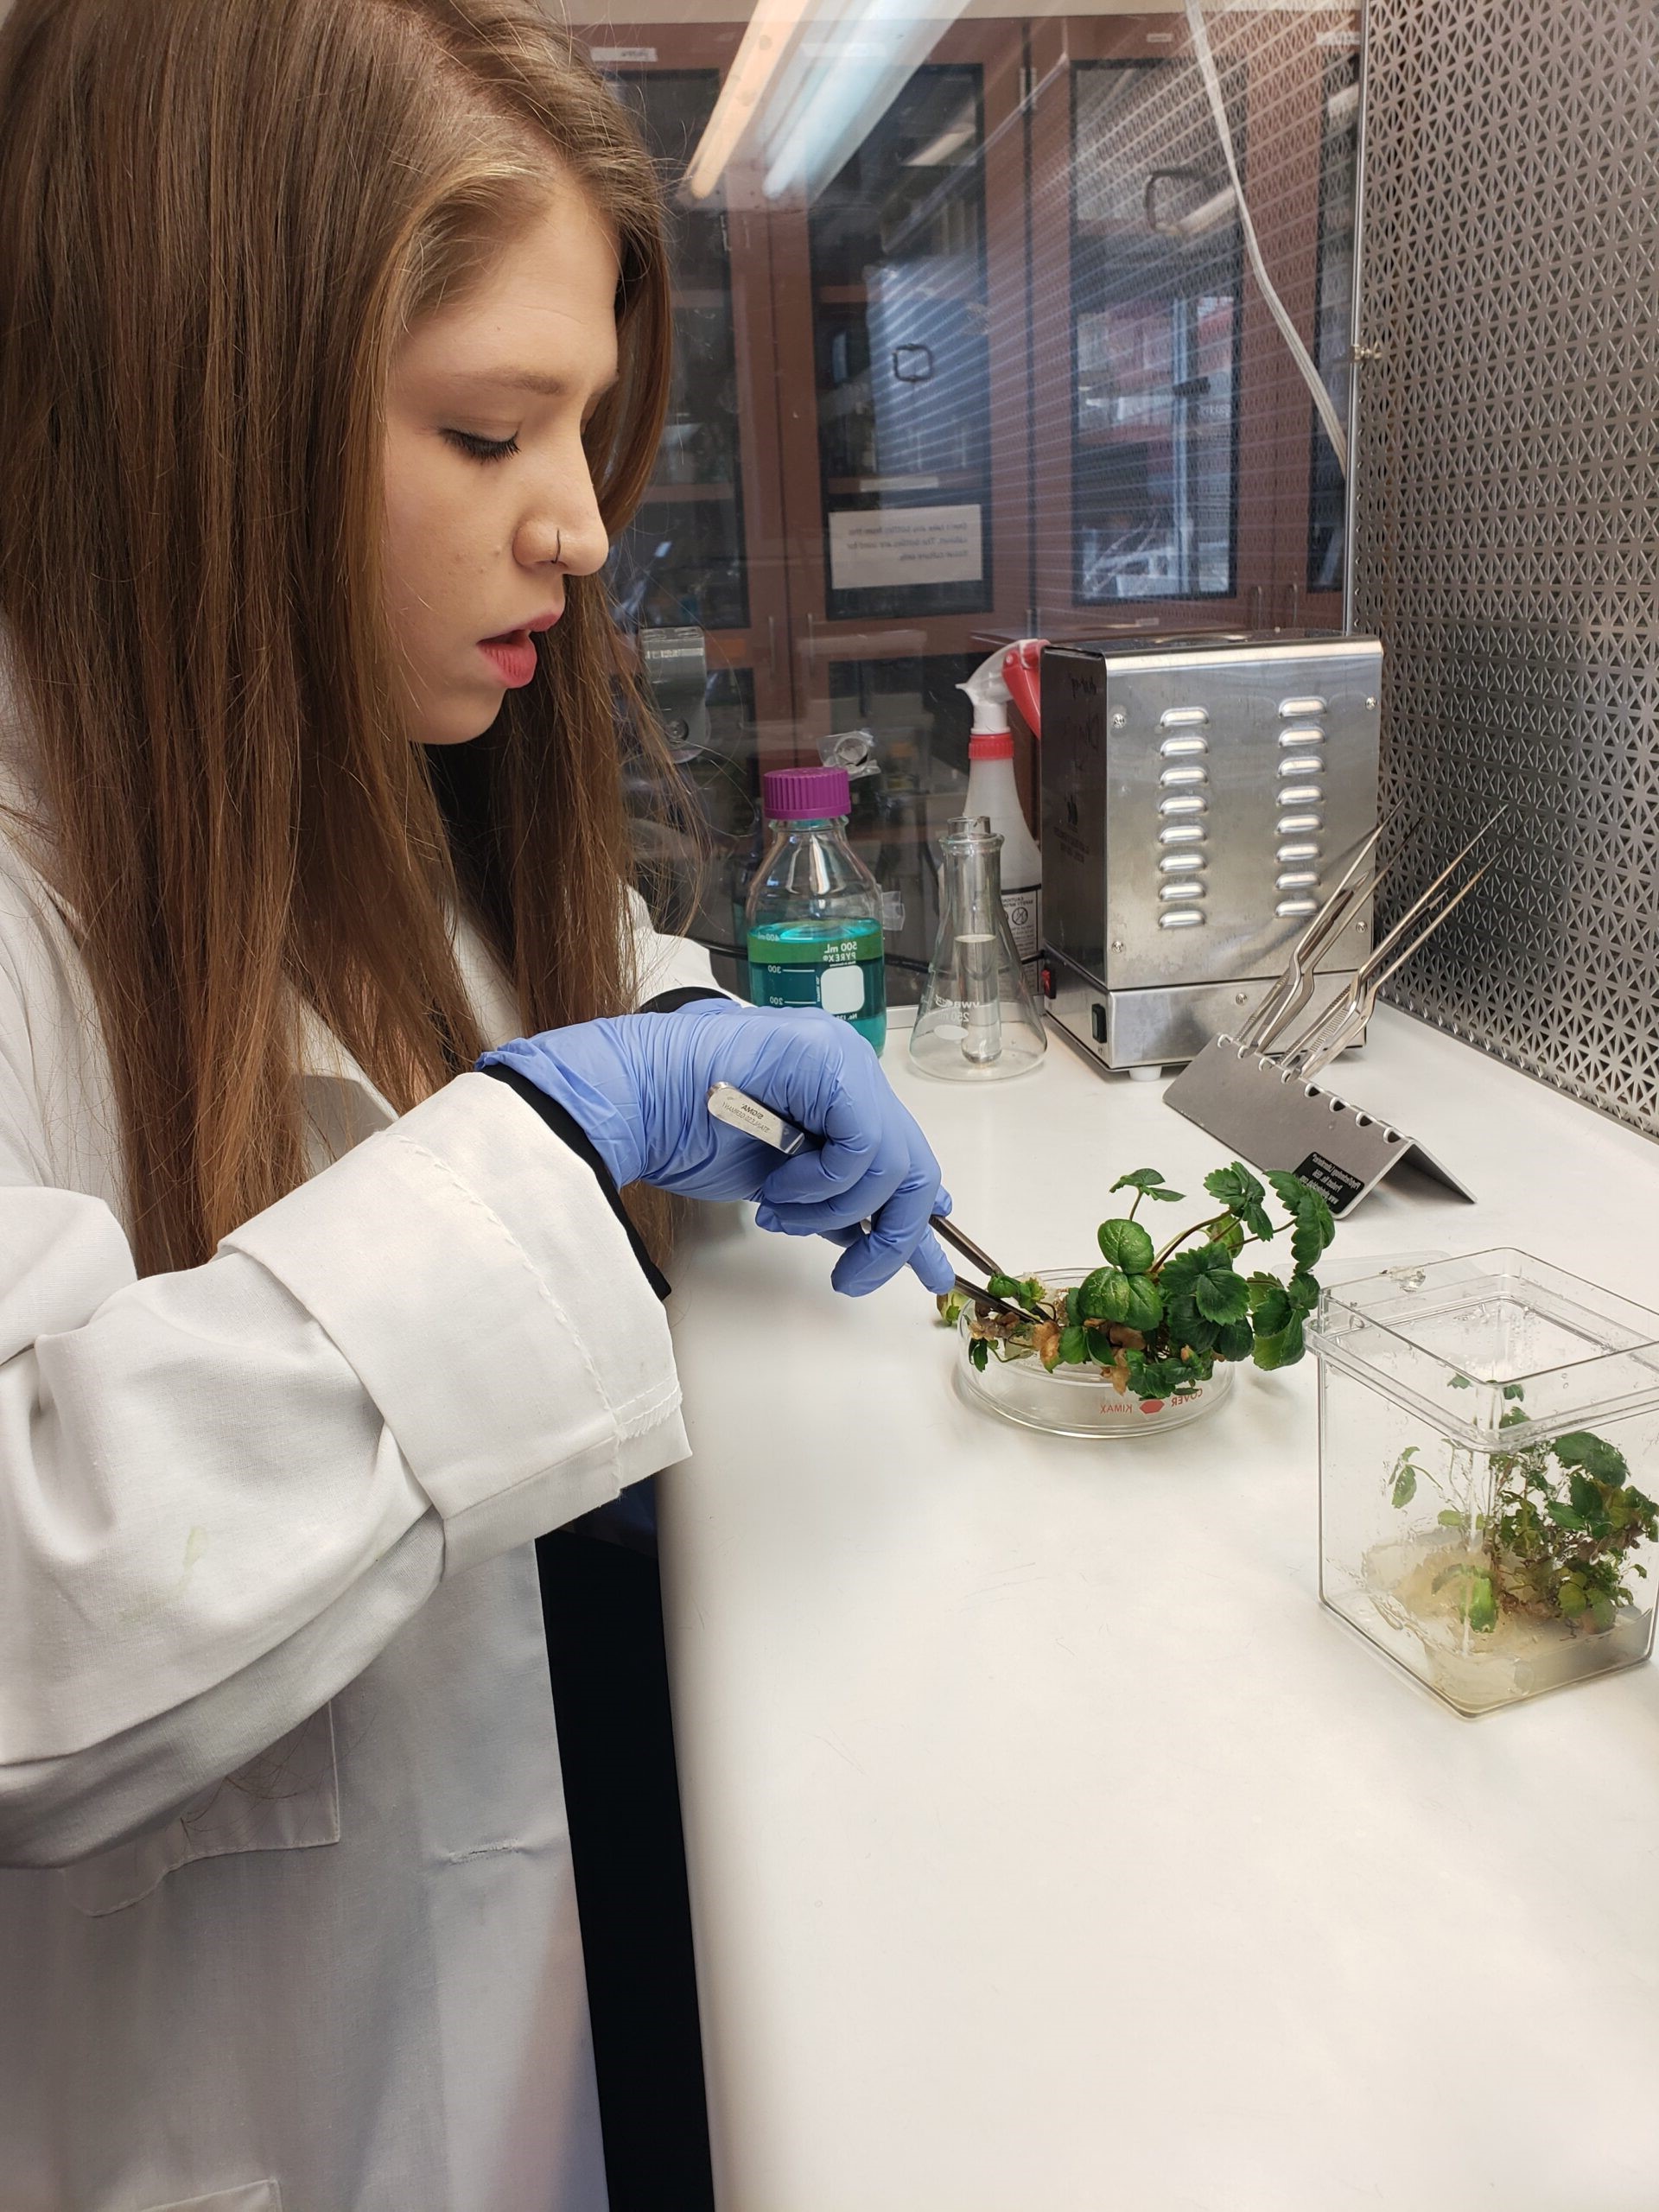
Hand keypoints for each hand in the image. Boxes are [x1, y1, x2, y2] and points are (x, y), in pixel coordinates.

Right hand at [480, 1002, 952, 1296]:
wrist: (631, 1101)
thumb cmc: (679, 1133)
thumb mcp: (775, 1182)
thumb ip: (829, 1199)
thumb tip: (871, 1236)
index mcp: (834, 1086)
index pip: (897, 1150)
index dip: (915, 1210)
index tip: (926, 1260)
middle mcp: (847, 1066)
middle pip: (911, 1163)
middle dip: (892, 1236)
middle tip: (852, 1278)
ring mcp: (841, 1060)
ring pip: (892, 1164)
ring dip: (834, 1212)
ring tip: (779, 1214)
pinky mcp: (831, 1067)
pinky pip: (863, 1150)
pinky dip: (824, 1186)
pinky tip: (779, 1188)